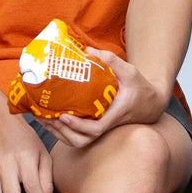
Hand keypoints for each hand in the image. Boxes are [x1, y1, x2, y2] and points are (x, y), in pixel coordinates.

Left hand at [45, 49, 166, 149]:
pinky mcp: (96, 128)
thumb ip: (110, 60)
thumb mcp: (130, 71)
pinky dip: (62, 131)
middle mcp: (107, 126)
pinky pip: (77, 136)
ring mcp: (101, 129)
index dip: (78, 126)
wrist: (150, 103)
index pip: (96, 129)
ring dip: (58, 133)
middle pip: (82, 140)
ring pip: (78, 141)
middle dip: (61, 132)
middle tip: (45, 116)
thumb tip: (87, 51)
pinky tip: (49, 119)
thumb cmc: (140, 87)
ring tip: (42, 118)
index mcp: (115, 114)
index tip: (64, 116)